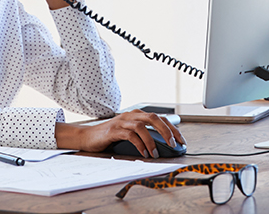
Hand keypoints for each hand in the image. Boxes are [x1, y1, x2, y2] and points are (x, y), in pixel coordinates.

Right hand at [55, 110, 186, 157]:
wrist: (88, 137)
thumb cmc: (110, 137)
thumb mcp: (129, 134)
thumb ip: (143, 136)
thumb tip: (162, 147)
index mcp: (137, 115)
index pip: (160, 118)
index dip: (172, 128)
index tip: (181, 141)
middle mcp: (131, 115)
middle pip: (154, 118)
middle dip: (166, 131)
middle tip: (174, 144)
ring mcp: (122, 121)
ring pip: (142, 126)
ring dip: (152, 140)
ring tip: (156, 153)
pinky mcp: (113, 130)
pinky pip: (129, 135)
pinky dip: (139, 144)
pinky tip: (143, 153)